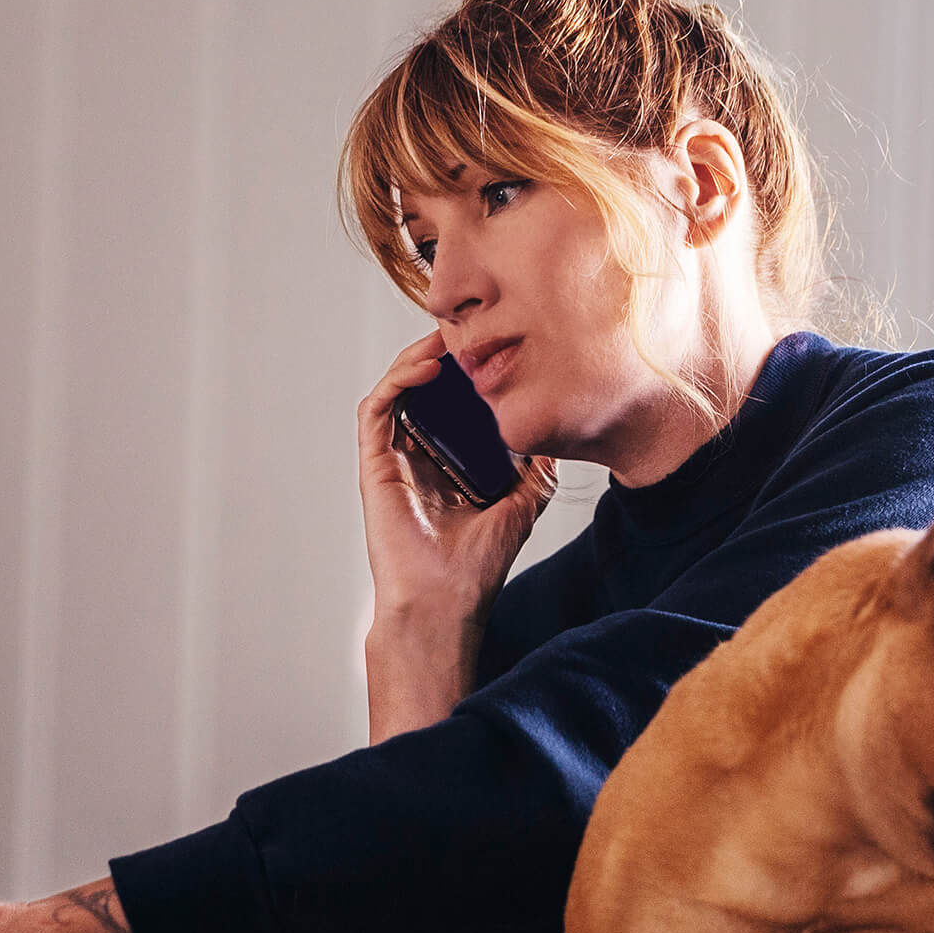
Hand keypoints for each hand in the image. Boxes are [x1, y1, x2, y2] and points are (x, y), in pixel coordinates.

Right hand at [358, 331, 551, 739]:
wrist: (444, 606)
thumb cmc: (476, 569)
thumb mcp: (523, 506)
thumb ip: (538, 469)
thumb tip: (558, 433)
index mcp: (446, 464)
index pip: (452, 403)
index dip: (468, 371)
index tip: (495, 344)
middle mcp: (416, 456)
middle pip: (424, 388)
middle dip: (444, 354)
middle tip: (472, 327)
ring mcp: (393, 459)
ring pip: (397, 389)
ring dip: (419, 357)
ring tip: (449, 336)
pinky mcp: (375, 465)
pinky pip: (376, 409)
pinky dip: (398, 380)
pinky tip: (428, 367)